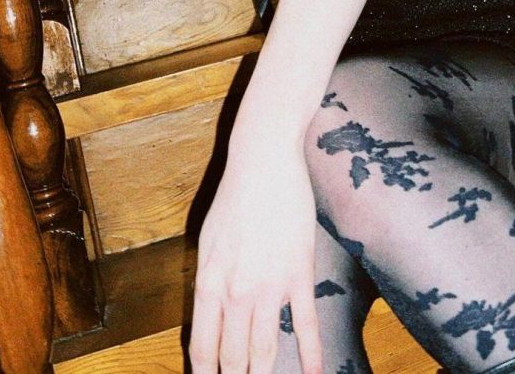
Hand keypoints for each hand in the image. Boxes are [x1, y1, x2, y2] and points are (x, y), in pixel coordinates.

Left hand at [190, 145, 322, 373]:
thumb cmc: (236, 196)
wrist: (263, 161)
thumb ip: (212, 280)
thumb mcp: (210, 240)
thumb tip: (212, 313)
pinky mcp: (299, 274)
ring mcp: (269, 285)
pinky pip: (306, 324)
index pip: (204, 348)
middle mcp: (235, 291)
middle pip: (234, 358)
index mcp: (209, 282)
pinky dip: (311, 354)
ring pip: (265, 350)